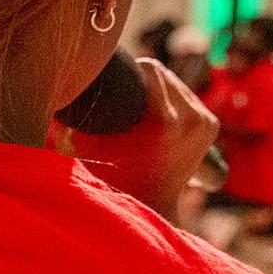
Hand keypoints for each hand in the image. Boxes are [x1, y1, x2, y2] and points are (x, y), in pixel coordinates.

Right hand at [68, 58, 217, 218]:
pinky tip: (155, 118)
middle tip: (124, 102)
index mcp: (166, 121)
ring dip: (156, 91)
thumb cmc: (115, 178)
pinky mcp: (211, 124)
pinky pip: (186, 95)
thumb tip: (61, 89)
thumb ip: (74, 117)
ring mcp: (206, 121)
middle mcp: (193, 118)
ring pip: (175, 82)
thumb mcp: (89, 147)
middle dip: (142, 83)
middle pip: (164, 73)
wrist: (151, 205)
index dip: (129, 74)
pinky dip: (170, 101)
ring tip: (138, 112)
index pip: (150, 68)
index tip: (115, 88)